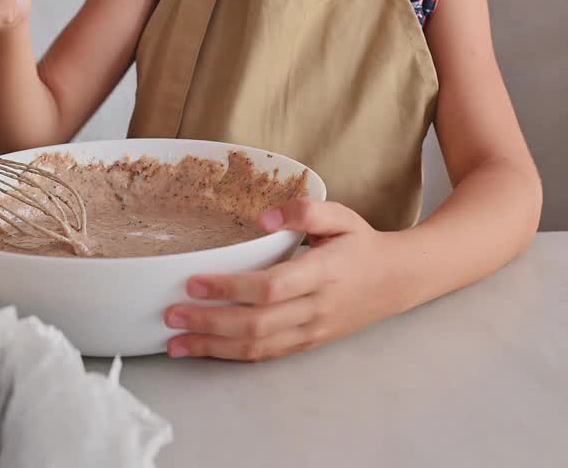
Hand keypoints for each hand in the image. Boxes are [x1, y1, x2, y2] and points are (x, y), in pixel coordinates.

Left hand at [164, 199, 400, 360]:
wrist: (396, 281)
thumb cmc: (361, 244)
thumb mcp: (340, 215)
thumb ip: (303, 211)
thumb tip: (262, 217)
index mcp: (321, 273)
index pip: (270, 287)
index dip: (230, 288)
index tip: (194, 282)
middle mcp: (315, 308)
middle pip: (256, 324)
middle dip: (209, 323)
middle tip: (171, 315)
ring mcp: (311, 331)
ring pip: (257, 348)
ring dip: (213, 348)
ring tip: (175, 344)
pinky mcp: (306, 344)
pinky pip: (266, 355)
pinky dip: (231, 356)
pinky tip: (205, 350)